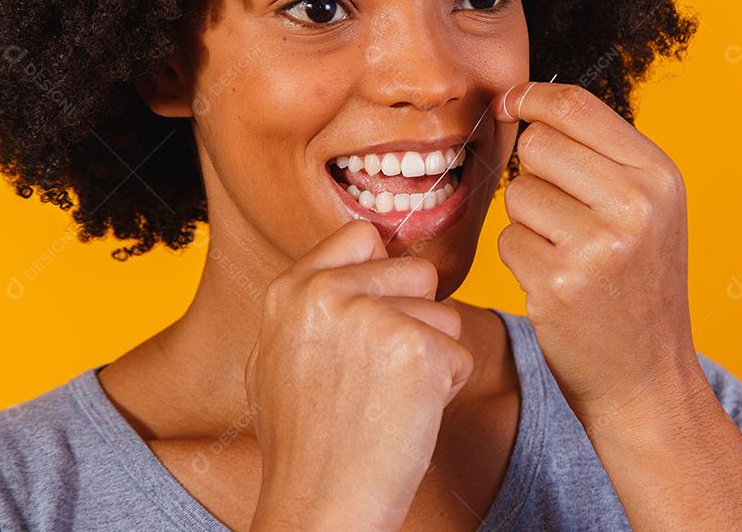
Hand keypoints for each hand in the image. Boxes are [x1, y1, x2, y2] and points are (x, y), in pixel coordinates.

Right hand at [245, 220, 473, 531]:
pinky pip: (461, 356)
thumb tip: (361, 262)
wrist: (318, 508)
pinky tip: (406, 418)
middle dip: (415, 318)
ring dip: (432, 357)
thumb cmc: (304, 443)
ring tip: (388, 401)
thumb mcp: (279, 356)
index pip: (362, 237)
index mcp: (291, 288)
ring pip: (445, 315)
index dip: (382, 276)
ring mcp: (373, 318)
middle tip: (380, 376)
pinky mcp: (418, 351)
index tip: (376, 315)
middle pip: (417, 272)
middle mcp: (328, 291)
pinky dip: (446, 390)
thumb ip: (314, 304)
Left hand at [492, 82, 703, 430]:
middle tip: (563, 215)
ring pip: (517, 194)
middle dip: (534, 174)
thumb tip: (523, 102)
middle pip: (537, 144)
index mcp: (659, 176)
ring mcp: (597, 245)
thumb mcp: (648, 211)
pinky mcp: (559, 283)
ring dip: (528, 223)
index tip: (509, 104)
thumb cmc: (638, 287)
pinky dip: (521, 260)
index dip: (531, 97)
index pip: (576, 106)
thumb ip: (600, 156)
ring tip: (566, 255)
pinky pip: (508, 241)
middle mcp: (635, 204)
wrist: (647, 380)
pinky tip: (555, 284)